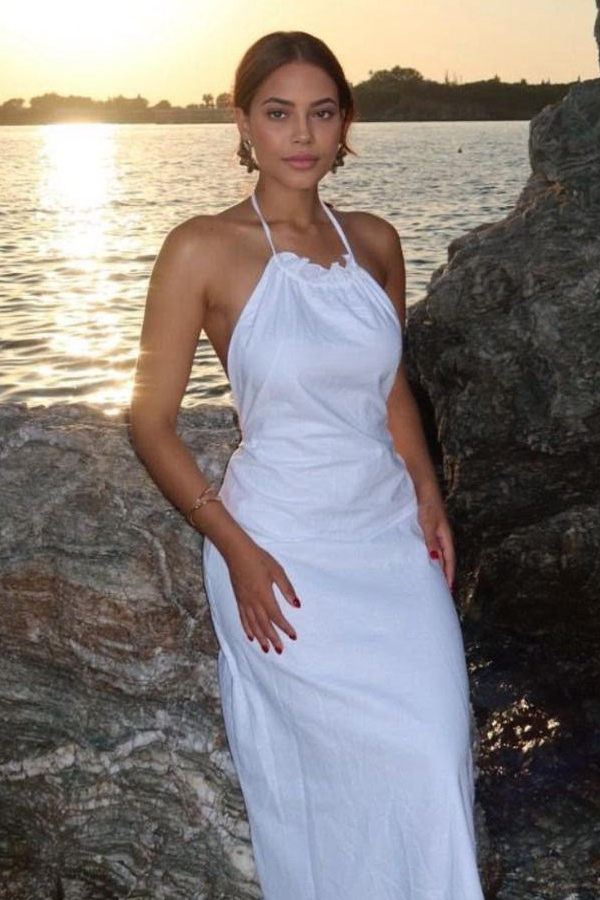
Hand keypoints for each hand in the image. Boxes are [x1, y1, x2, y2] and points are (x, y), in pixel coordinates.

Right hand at [224, 539, 299, 653]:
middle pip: (264, 625)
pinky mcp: (238, 600)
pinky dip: (247, 629)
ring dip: (260, 638)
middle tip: (280, 650)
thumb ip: (287, 588)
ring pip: (253, 625)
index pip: (276, 616)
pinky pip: (243, 619)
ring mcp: (244, 602)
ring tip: (266, 649)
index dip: (285, 627)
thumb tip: (297, 605)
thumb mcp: (277, 571)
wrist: (237, 552)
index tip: (293, 636)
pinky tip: (251, 637)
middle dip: (273, 638)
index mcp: (265, 595)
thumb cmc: (259, 559)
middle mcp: (254, 602)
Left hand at [417, 496, 454, 591]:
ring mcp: (436, 532)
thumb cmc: (427, 503)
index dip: (449, 575)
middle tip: (440, 589)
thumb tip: (436, 561)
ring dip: (437, 565)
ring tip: (432, 579)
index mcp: (446, 537)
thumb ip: (431, 542)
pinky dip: (430, 555)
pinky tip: (424, 559)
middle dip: (444, 574)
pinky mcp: (428, 527)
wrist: (423, 486)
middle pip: (445, 559)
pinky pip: (431, 546)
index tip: (447, 590)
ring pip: (438, 553)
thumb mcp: (428, 524)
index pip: (449, 561)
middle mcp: (443, 536)